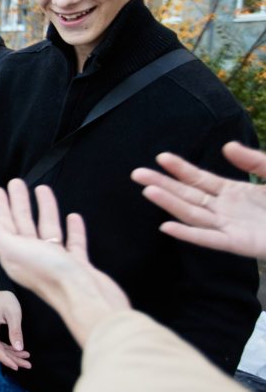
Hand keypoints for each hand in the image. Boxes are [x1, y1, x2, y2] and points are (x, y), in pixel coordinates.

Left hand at [0, 179, 129, 346]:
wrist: (87, 298)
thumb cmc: (50, 274)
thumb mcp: (16, 250)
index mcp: (15, 256)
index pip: (3, 227)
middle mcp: (33, 259)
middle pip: (23, 225)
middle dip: (18, 204)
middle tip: (16, 182)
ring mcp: (56, 262)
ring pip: (47, 230)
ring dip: (44, 210)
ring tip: (42, 189)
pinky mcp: (77, 265)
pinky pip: (72, 243)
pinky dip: (72, 230)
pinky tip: (73, 216)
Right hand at [0, 290, 30, 370]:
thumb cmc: (4, 298)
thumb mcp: (14, 314)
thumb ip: (15, 332)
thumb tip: (19, 349)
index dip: (6, 359)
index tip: (17, 366)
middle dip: (12, 358)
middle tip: (27, 364)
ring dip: (11, 353)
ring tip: (26, 358)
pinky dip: (7, 347)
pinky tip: (18, 350)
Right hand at [131, 142, 265, 258]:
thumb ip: (255, 161)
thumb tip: (226, 146)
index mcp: (235, 193)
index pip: (200, 179)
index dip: (180, 168)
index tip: (160, 157)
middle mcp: (228, 210)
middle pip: (188, 196)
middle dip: (163, 185)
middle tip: (136, 174)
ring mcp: (232, 228)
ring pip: (194, 215)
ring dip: (170, 204)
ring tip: (148, 191)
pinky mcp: (241, 245)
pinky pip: (210, 240)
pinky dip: (188, 235)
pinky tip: (167, 227)